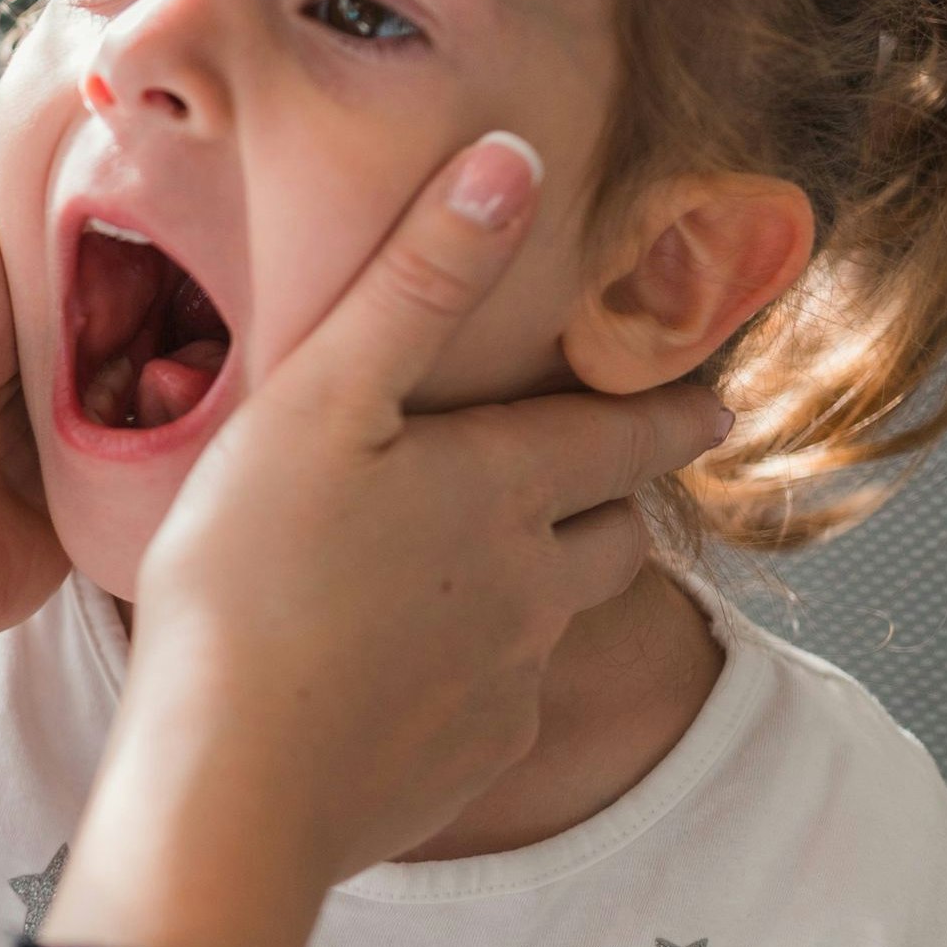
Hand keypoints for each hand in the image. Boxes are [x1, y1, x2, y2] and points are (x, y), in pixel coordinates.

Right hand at [40, 133, 730, 946]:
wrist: (232, 785)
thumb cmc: (250, 578)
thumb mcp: (317, 403)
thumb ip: (417, 282)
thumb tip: (512, 161)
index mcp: (504, 488)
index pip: (624, 439)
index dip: (672, 410)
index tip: (714, 397)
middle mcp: (534, 587)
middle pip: (615, 535)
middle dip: (624, 502)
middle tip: (619, 483)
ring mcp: (504, 684)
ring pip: (562, 622)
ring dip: (558, 589)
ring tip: (517, 573)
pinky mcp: (465, 763)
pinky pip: (496, 704)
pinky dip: (476, 677)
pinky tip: (411, 675)